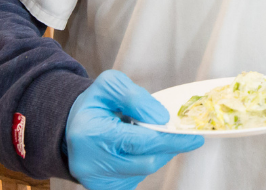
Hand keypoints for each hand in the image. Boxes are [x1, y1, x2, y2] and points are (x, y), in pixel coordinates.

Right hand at [66, 70, 203, 189]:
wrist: (71, 128)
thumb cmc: (94, 106)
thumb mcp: (109, 86)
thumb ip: (135, 97)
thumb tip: (161, 118)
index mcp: (91, 134)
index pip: (142, 141)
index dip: (171, 139)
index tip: (193, 136)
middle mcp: (91, 163)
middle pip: (147, 162)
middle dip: (170, 148)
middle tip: (189, 138)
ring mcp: (97, 181)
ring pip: (144, 172)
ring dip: (159, 155)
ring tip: (157, 137)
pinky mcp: (104, 189)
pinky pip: (137, 179)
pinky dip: (146, 163)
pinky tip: (143, 150)